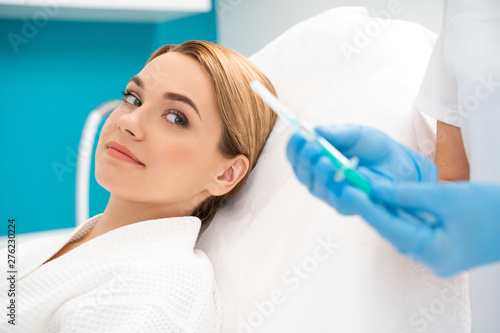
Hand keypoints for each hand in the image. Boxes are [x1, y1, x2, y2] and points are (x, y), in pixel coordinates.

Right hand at [286, 124, 436, 214]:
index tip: (298, 135)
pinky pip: (335, 199)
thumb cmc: (375, 149)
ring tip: (325, 159)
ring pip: (314, 187)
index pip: (296, 156)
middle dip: (304, 159)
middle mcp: (319, 178)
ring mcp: (331, 192)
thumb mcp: (354, 134)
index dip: (294, 147)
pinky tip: (339, 176)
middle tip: (312, 147)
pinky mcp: (346, 205)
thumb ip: (335, 133)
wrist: (401, 163)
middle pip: (301, 173)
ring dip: (317, 172)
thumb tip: (315, 130)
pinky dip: (335, 187)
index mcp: (317, 159)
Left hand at [358, 182, 499, 275]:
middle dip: (370, 206)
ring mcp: (435, 255)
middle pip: (391, 229)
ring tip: (363, 187)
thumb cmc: (493, 209)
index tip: (348, 189)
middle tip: (351, 184)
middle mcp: (431, 259)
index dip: (366, 207)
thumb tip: (375, 187)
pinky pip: (412, 229)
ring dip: (382, 208)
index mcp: (434, 252)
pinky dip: (399, 212)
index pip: (389, 227)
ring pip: (399, 229)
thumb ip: (407, 193)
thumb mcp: (446, 197)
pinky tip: (385, 196)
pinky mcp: (440, 246)